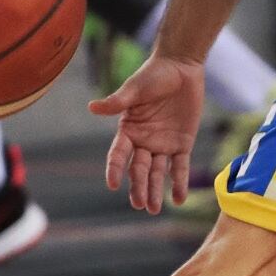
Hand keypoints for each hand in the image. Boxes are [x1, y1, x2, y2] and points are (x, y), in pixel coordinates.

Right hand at [91, 52, 205, 213]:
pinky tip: (178, 199)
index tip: (113, 184)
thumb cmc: (154, 74)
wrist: (181, 67)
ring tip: (154, 209)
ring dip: (156, 191)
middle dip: (139, 187)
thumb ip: (117, 102)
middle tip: (140, 204)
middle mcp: (143, 141)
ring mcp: (163, 144)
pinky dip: (179, 183)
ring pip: (158, 173)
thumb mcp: (135, 88)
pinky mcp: (182, 143)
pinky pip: (180, 167)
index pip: (118, 155)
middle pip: (139, 169)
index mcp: (128, 130)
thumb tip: (92, 107)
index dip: (115, 169)